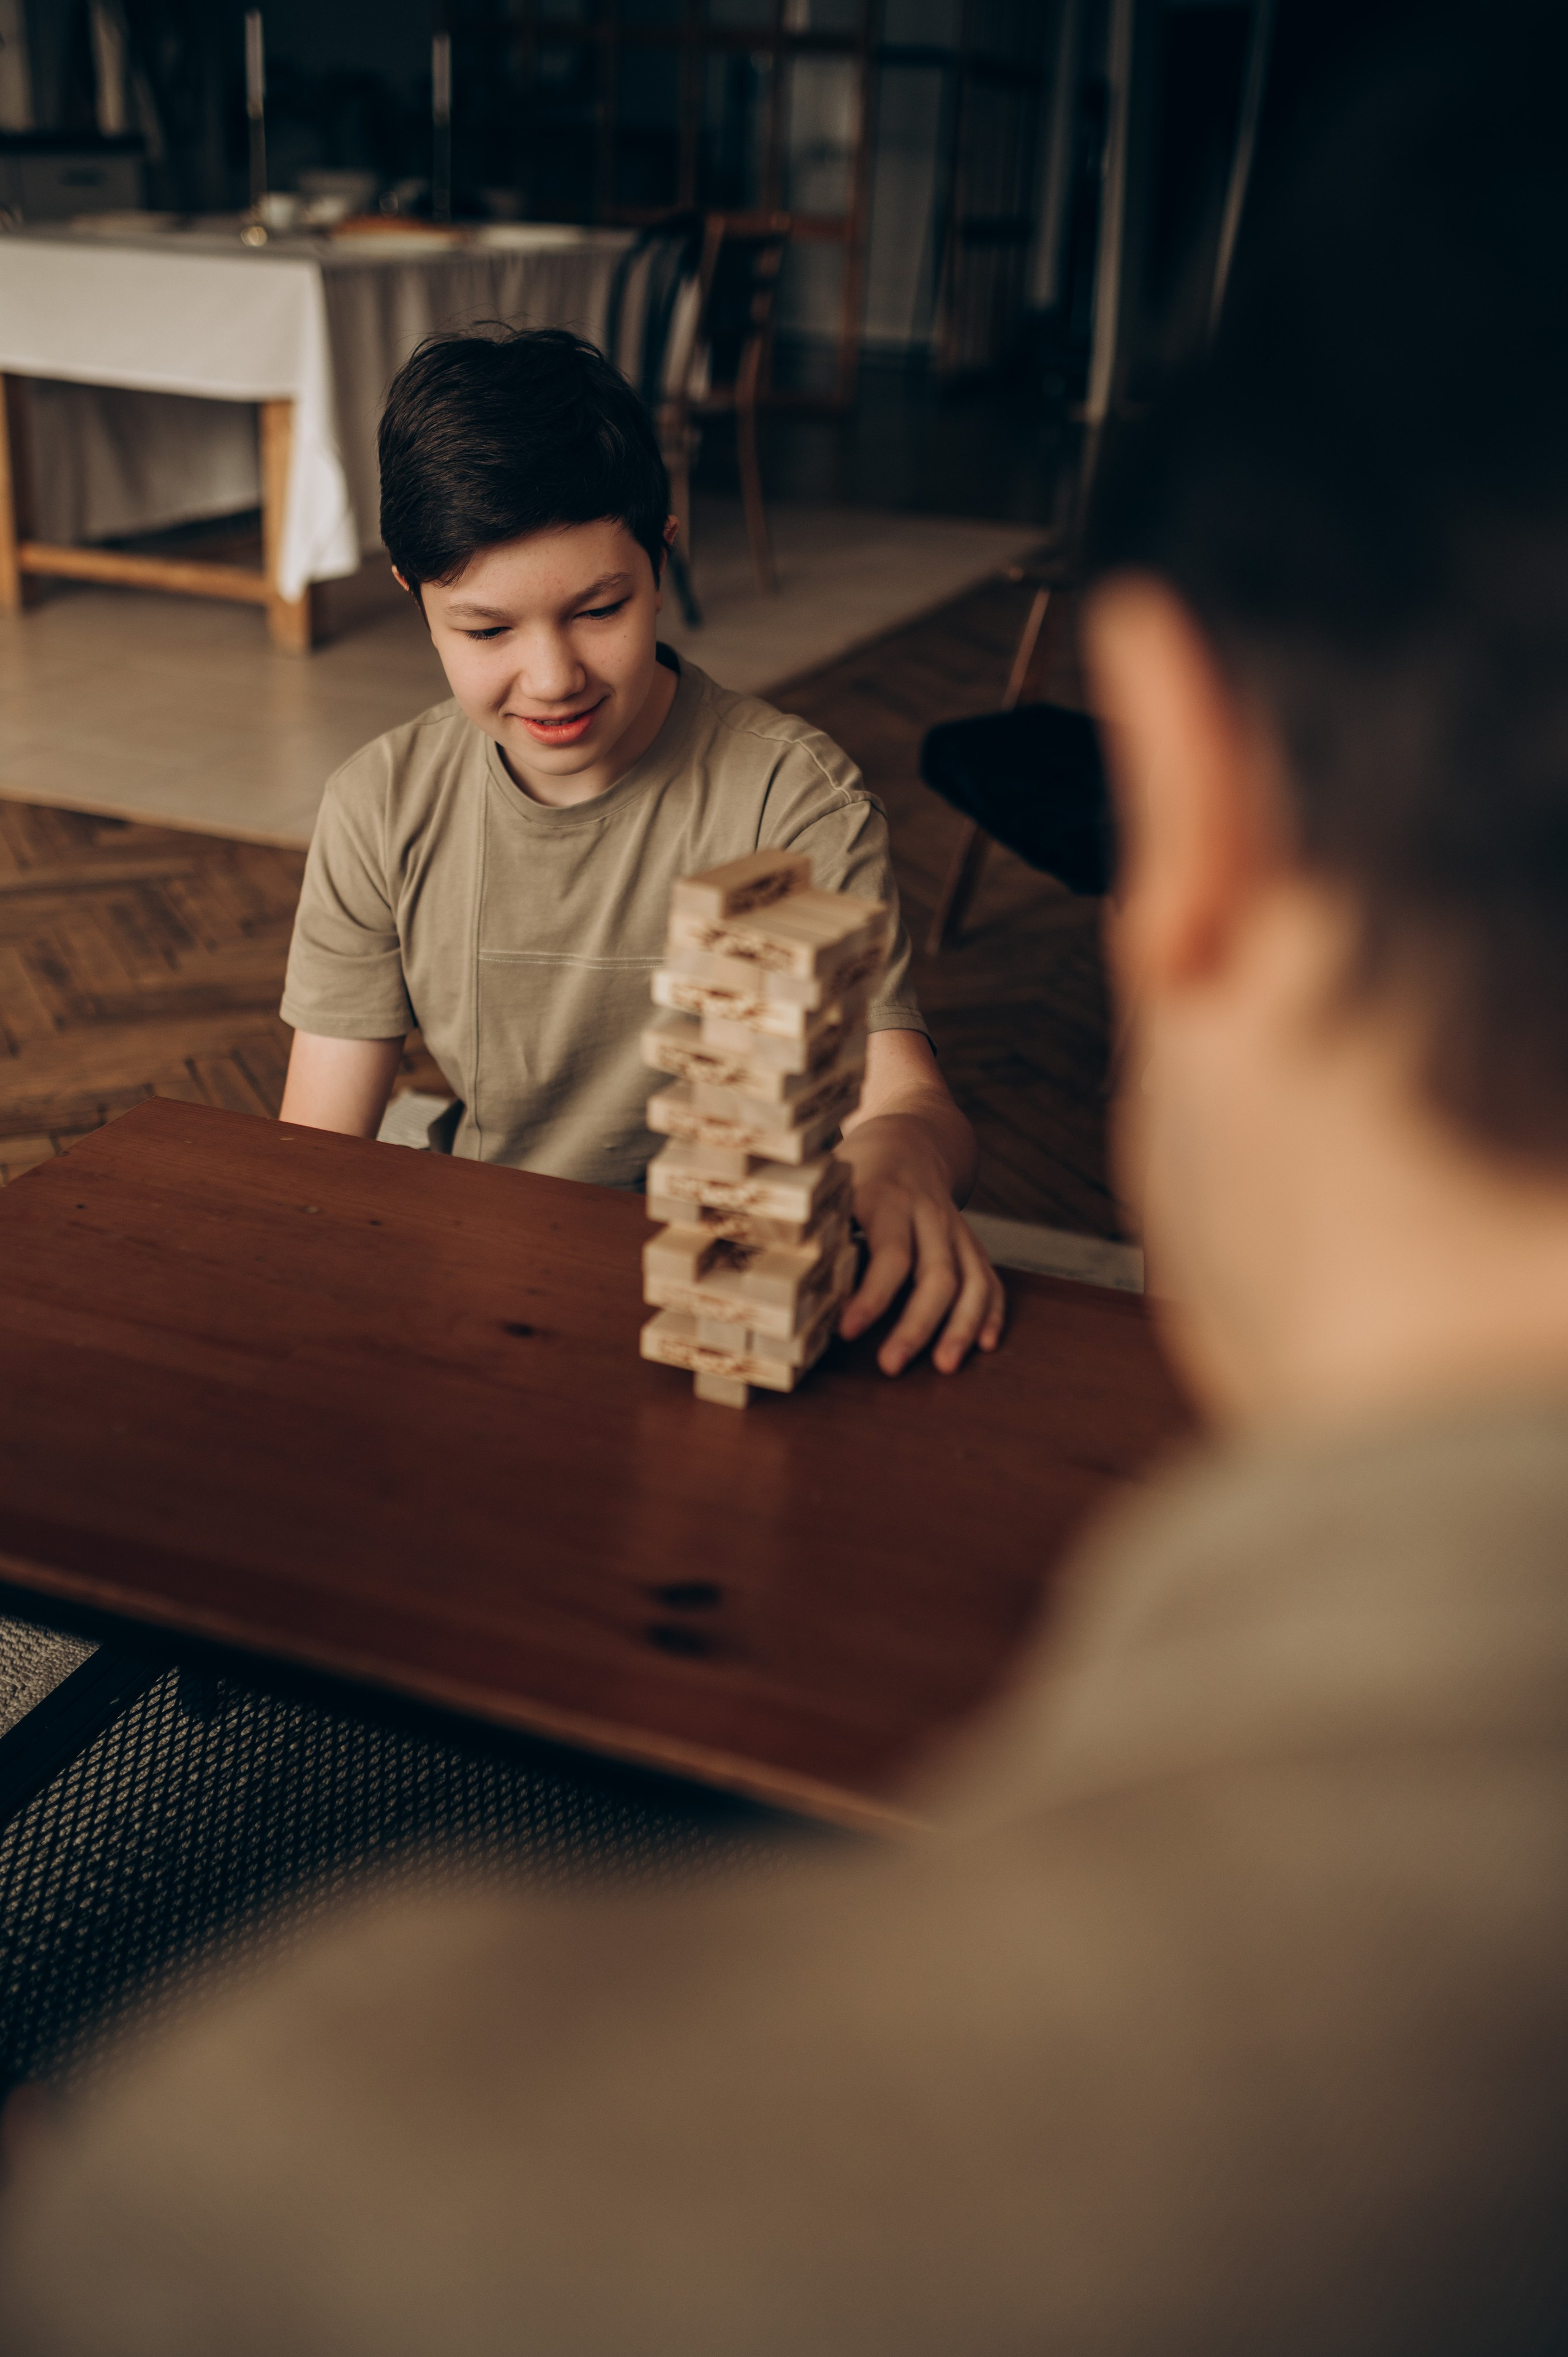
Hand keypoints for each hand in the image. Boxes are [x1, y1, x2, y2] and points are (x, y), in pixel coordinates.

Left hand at [835, 1113, 1005, 1376]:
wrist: (909, 1138)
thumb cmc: (858, 1170)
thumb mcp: (831, 1184)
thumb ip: (819, 1227)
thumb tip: (792, 1283)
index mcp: (887, 1199)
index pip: (890, 1253)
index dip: (872, 1296)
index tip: (848, 1331)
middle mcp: (928, 1214)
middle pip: (936, 1274)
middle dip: (918, 1325)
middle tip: (892, 1365)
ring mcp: (955, 1228)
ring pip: (972, 1278)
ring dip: (962, 1326)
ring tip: (944, 1366)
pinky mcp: (970, 1241)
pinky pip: (990, 1277)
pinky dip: (992, 1311)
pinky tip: (986, 1344)